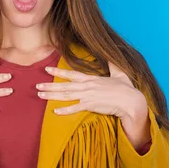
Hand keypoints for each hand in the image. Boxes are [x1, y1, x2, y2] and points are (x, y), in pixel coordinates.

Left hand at [36, 61, 150, 146]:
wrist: (131, 101)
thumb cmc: (126, 88)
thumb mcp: (119, 73)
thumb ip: (113, 65)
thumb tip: (111, 55)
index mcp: (92, 79)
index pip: (72, 74)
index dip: (59, 71)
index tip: (47, 69)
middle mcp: (88, 86)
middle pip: (65, 85)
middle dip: (50, 85)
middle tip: (37, 85)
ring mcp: (88, 96)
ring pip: (66, 96)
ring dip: (52, 96)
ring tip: (40, 95)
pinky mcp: (91, 106)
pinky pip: (75, 108)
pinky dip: (65, 110)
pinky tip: (55, 111)